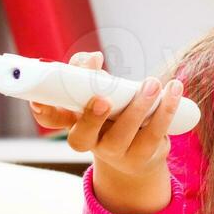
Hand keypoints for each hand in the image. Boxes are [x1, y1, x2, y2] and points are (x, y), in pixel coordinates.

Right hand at [28, 50, 183, 213]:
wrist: (136, 156)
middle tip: (103, 98)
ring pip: (124, 134)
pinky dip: (166, 109)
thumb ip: (89, 73)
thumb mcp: (99, 92)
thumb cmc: (112, 115)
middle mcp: (89, 141)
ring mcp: (115, 152)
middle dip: (92, 117)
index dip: (42, 110)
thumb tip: (91, 57)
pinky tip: (173, 90)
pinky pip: (155, 133)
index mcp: (72, 122)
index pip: (50, 119)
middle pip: (83, 135)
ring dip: (139, 106)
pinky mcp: (142, 154)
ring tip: (152, 83)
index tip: (41, 99)